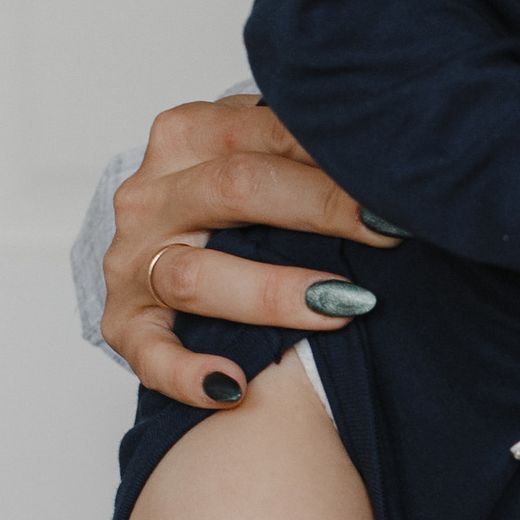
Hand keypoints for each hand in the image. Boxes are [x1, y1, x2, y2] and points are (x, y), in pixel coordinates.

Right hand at [101, 97, 394, 408]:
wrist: (170, 241)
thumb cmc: (236, 202)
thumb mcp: (262, 155)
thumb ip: (302, 148)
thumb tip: (388, 157)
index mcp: (187, 136)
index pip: (263, 133)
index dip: (332, 156)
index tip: (395, 181)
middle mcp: (151, 195)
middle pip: (233, 190)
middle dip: (320, 210)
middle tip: (386, 233)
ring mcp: (133, 262)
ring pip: (194, 275)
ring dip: (272, 292)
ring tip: (340, 306)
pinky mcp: (124, 324)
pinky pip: (149, 355)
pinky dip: (187, 374)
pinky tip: (232, 386)